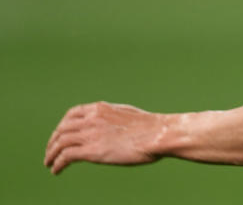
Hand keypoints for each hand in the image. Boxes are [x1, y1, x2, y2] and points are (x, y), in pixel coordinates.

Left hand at [44, 102, 165, 174]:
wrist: (157, 134)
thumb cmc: (150, 127)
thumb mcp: (127, 114)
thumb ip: (113, 118)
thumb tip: (113, 126)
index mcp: (101, 108)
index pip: (72, 114)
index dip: (62, 125)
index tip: (61, 134)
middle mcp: (91, 119)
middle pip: (62, 129)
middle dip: (53, 141)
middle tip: (51, 152)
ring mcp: (90, 134)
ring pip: (60, 143)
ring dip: (51, 154)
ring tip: (49, 163)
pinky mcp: (91, 151)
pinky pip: (65, 157)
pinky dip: (57, 163)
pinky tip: (56, 170)